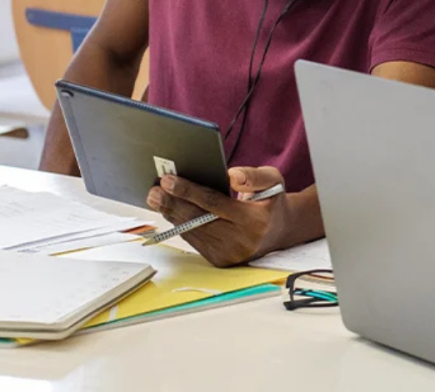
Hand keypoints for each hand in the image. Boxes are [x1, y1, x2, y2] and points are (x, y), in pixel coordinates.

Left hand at [146, 166, 290, 266]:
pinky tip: (171, 211)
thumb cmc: (271, 201)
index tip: (168, 180)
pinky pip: (194, 240)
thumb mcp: (273, 180)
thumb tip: (231, 175)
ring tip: (157, 198)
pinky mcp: (219, 260)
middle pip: (198, 219)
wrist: (279, 231)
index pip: (214, 204)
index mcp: (255, 221)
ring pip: (193, 230)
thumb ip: (254, 176)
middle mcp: (241, 241)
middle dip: (173, 203)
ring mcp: (229, 254)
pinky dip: (181, 224)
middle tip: (155, 190)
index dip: (189, 191)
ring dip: (172, 214)